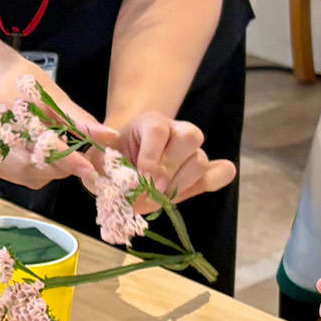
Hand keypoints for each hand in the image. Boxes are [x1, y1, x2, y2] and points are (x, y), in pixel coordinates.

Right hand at [0, 53, 108, 189]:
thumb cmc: (21, 82)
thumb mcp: (53, 94)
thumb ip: (80, 120)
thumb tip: (109, 136)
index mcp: (8, 109)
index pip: (41, 143)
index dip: (68, 159)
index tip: (89, 168)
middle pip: (33, 165)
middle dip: (61, 167)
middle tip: (80, 161)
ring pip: (28, 175)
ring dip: (51, 171)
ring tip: (62, 155)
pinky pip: (21, 176)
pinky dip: (39, 171)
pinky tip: (45, 158)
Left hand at [100, 108, 236, 204]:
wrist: (126, 169)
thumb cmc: (111, 164)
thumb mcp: (99, 163)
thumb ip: (99, 170)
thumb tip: (109, 184)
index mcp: (149, 122)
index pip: (157, 131)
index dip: (150, 157)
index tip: (141, 180)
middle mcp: (176, 130)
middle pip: (189, 137)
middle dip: (169, 170)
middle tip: (153, 190)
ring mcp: (193, 150)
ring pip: (200, 160)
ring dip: (181, 184)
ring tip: (160, 197)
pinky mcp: (204, 169)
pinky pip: (221, 172)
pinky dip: (211, 182)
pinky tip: (186, 193)